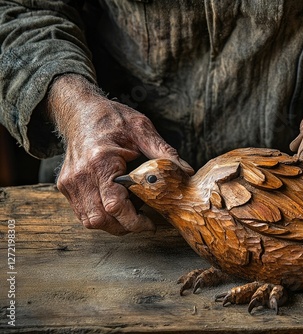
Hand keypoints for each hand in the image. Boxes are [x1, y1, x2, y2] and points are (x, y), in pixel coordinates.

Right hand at [47, 74, 193, 234]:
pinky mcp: (66, 186)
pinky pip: (82, 213)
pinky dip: (100, 216)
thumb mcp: (142, 129)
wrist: (80, 111)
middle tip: (144, 221)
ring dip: (112, 224)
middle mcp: (81, 175)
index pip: (115, 205)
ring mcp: (70, 182)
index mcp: (101, 161)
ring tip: (130, 215)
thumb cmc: (111, 118)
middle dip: (125, 226)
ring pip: (90, 220)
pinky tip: (116, 207)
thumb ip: (164, 152)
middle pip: (101, 218)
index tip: (150, 223)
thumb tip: (186, 170)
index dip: (134, 221)